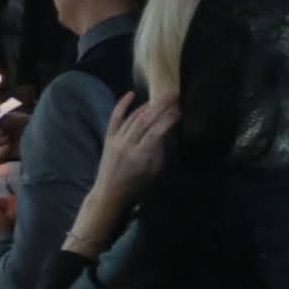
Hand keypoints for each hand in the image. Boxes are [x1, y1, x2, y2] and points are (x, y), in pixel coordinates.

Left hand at [69, 96, 178, 252]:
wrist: (110, 194)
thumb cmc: (138, 186)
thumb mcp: (156, 172)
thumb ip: (161, 150)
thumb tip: (168, 130)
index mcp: (141, 156)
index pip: (156, 131)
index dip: (169, 119)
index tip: (180, 111)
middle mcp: (127, 145)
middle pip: (146, 120)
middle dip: (161, 106)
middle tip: (175, 95)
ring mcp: (116, 140)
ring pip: (134, 117)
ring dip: (149, 105)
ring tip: (163, 97)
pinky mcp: (108, 138)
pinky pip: (115, 118)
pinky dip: (122, 105)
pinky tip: (131, 94)